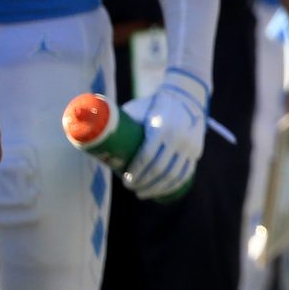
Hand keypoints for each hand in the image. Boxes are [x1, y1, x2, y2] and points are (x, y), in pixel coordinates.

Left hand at [122, 68, 209, 200]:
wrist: (186, 96)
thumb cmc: (153, 104)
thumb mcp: (138, 109)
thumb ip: (123, 124)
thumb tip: (92, 135)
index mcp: (162, 126)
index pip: (148, 156)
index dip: (136, 172)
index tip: (125, 179)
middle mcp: (179, 137)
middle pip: (160, 169)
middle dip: (144, 183)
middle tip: (131, 187)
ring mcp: (190, 145)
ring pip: (173, 175)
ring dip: (157, 188)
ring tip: (142, 193)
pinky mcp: (196, 150)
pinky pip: (186, 173)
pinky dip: (173, 185)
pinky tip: (162, 191)